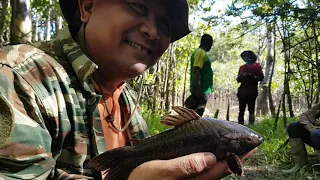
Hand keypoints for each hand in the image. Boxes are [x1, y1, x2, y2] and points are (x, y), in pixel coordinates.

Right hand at [128, 148, 257, 179]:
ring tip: (236, 145)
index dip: (239, 156)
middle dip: (236, 155)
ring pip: (215, 167)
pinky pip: (205, 167)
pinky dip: (214, 157)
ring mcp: (193, 179)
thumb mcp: (161, 171)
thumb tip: (210, 158)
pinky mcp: (186, 176)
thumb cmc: (144, 178)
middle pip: (222, 167)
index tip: (252, 146)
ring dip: (226, 155)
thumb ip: (185, 165)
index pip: (223, 167)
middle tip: (250, 143)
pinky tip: (214, 151)